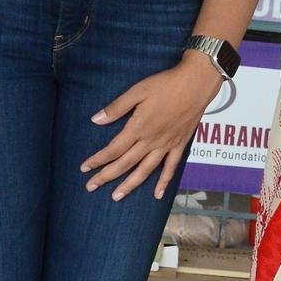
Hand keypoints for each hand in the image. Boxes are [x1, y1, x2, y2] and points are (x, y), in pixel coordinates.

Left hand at [81, 54, 217, 200]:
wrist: (196, 84)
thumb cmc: (166, 84)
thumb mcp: (137, 91)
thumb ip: (117, 108)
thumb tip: (96, 120)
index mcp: (138, 127)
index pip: (113, 149)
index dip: (98, 159)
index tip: (84, 168)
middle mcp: (151, 141)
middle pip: (125, 163)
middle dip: (106, 176)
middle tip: (90, 187)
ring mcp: (166, 145)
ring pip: (145, 170)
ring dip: (130, 185)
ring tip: (116, 196)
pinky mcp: (179, 144)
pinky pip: (171, 167)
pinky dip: (163, 182)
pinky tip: (157, 194)